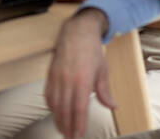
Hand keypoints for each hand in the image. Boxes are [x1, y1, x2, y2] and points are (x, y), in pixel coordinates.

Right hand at [44, 9, 113, 138]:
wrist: (76, 31)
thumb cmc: (91, 49)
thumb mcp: (103, 70)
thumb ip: (105, 91)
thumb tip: (112, 106)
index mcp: (82, 80)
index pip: (79, 108)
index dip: (78, 124)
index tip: (78, 135)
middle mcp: (67, 79)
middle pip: (65, 109)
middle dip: (67, 126)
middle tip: (70, 137)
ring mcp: (57, 76)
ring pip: (54, 103)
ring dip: (58, 118)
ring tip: (62, 129)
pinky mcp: (50, 73)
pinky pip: (48, 93)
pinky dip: (50, 105)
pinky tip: (54, 112)